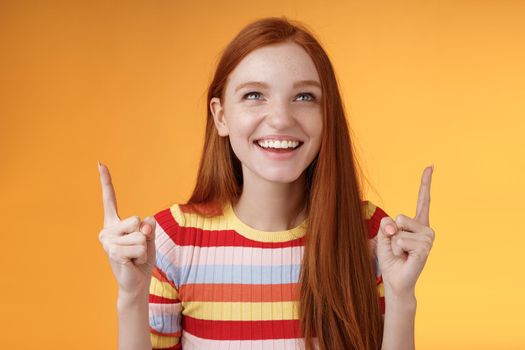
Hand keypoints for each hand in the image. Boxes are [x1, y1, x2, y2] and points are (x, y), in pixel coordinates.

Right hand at [97, 161, 155, 295]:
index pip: (110, 198)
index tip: (100, 163)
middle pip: (137, 220)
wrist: (136, 282)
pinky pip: (140, 247)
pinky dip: (142, 256)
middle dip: (144, 236)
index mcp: (114, 222)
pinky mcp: (113, 253)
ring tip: (135, 257)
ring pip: (141, 236)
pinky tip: (132, 263)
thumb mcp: (149, 236)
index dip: (106, 181)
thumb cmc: (142, 257)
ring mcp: (107, 241)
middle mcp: (106, 230)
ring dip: (144, 249)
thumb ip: (149, 226)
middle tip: (136, 249)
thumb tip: (144, 224)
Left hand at [376, 165, 435, 296]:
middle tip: (397, 247)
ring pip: (399, 229)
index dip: (425, 182)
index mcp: (417, 223)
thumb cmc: (390, 258)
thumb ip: (386, 225)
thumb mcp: (383, 236)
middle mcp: (426, 228)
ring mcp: (428, 238)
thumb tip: (394, 224)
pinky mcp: (425, 248)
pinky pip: (400, 240)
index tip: (431, 165)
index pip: (423, 199)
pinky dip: (396, 249)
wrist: (396, 280)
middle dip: (391, 232)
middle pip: (399, 217)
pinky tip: (405, 257)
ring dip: (393, 243)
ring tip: (401, 253)